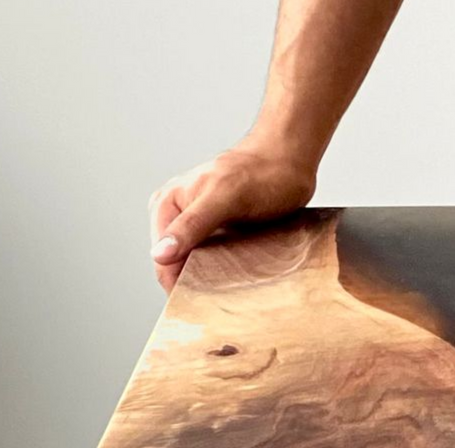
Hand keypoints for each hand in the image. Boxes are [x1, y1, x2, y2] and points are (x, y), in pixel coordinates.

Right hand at [147, 138, 318, 291]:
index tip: (205, 297)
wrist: (293, 158)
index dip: (181, 283)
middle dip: (198, 278)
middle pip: (177, 266)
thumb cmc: (264, 170)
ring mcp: (197, 223)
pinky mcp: (217, 231)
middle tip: (227, 279)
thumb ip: (192, 224)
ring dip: (213, 274)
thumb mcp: (226, 196)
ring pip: (195, 265)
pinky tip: (242, 265)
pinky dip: (225, 267)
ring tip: (238, 269)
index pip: (162, 262)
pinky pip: (213, 259)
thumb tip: (160, 254)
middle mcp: (177, 215)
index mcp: (167, 205)